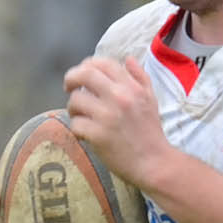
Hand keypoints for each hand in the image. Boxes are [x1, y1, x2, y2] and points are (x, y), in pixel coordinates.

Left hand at [63, 56, 167, 187]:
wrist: (154, 162)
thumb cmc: (150, 131)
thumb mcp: (151, 99)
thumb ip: (140, 77)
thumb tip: (127, 59)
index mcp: (131, 87)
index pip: (103, 63)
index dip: (87, 65)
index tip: (82, 75)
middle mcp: (119, 97)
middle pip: (84, 74)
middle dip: (71, 79)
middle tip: (68, 87)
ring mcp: (107, 116)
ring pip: (75, 100)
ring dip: (73, 108)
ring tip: (80, 116)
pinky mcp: (97, 135)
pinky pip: (75, 124)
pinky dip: (77, 129)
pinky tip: (84, 134)